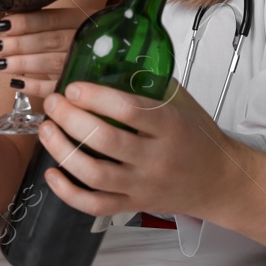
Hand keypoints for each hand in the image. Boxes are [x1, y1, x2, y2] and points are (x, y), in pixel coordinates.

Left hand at [0, 6, 86, 102]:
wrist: (103, 60)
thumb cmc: (73, 38)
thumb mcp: (63, 25)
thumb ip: (39, 22)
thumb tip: (6, 24)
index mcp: (83, 19)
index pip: (52, 19)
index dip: (26, 22)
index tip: (3, 24)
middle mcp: (87, 40)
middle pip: (51, 40)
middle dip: (20, 43)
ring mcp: (86, 64)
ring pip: (53, 63)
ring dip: (23, 63)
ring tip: (0, 64)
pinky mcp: (79, 87)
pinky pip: (55, 88)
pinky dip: (34, 86)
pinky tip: (15, 83)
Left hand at [35, 82, 236, 219]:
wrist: (218, 181)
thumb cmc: (198, 136)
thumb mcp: (181, 102)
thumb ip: (150, 83)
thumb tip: (108, 60)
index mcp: (171, 127)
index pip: (129, 110)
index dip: (96, 97)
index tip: (73, 87)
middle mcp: (156, 159)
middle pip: (105, 141)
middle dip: (70, 119)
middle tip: (53, 103)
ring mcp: (143, 186)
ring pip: (95, 175)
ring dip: (62, 151)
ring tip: (46, 130)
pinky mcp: (133, 206)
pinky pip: (95, 205)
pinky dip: (68, 192)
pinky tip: (52, 173)